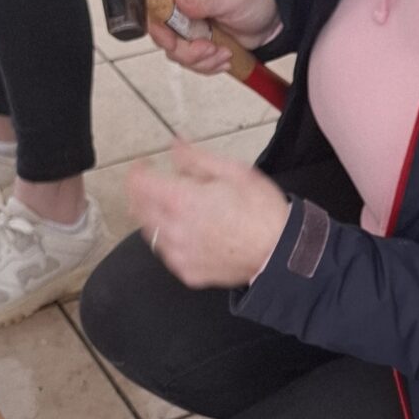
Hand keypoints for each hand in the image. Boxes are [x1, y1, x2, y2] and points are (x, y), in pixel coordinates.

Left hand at [128, 143, 290, 288]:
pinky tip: (187, 233)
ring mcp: (178, 255)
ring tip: (175, 208)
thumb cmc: (261, 209)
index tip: (146, 163)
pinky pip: (168, 253)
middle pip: (138, 208)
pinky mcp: (187, 272)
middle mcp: (173, 229)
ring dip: (155, 216)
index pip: (139, 183)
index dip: (138, 170)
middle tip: (157, 183)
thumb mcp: (233, 171)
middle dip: (142, 192)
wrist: (280, 252)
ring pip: (150, 232)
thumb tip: (174, 145)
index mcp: (181, 200)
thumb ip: (196, 158)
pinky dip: (170, 239)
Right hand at [150, 0, 277, 72]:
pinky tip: (226, 56)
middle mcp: (180, 8)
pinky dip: (209, 65)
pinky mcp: (197, 44)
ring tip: (225, 52)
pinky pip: (192, 62)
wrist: (272, 19)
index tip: (174, 41)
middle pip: (163, 36)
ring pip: (177, 54)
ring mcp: (188, 28)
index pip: (154, 7)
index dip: (159, 28)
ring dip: (202, 60)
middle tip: (210, 49)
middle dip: (187, 50)